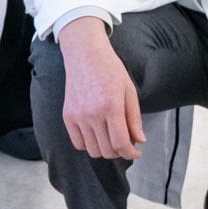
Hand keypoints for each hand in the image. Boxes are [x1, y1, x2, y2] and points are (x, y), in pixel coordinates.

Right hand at [58, 16, 146, 160]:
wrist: (85, 55)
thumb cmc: (110, 70)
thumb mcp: (129, 91)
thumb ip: (134, 119)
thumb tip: (139, 141)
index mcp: (111, 106)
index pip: (121, 143)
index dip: (131, 153)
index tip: (136, 152)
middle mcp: (92, 113)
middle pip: (107, 150)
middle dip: (120, 151)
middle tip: (125, 141)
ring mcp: (78, 116)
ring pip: (93, 150)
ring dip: (105, 149)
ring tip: (111, 137)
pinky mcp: (68, 116)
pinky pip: (78, 143)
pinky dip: (89, 144)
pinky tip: (97, 134)